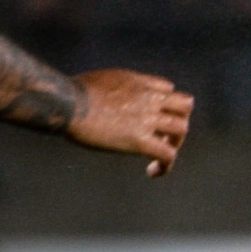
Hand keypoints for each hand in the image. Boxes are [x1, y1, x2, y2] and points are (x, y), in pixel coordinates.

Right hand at [67, 69, 192, 175]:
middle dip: (178, 120)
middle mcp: (149, 98)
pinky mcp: (140, 140)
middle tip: (163, 136)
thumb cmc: (70, 93)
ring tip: (158, 155)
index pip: (168, 88)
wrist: (66, 102)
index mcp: (138, 82)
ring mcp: (147, 119)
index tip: (154, 115)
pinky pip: (167, 154)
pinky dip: (166, 165)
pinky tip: (152, 171)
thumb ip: (114, 88)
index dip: (164, 103)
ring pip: (182, 129)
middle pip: (185, 106)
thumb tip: (108, 100)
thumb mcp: (100, 80)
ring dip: (174, 143)